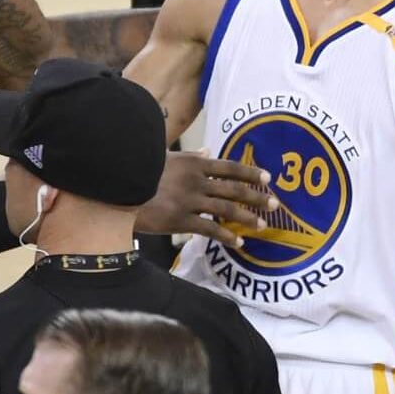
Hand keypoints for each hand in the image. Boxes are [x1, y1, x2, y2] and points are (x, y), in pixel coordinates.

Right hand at [135, 151, 276, 246]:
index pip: (229, 167)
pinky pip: (210, 230)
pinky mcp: (181, 220)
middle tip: (275, 204)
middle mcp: (196, 180)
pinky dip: (227, 236)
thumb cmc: (139, 169)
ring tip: (262, 225)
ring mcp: (189, 201)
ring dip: (248, 218)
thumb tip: (208, 150)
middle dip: (257, 197)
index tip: (267, 178)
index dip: (250, 173)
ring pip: (227, 210)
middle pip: (234, 189)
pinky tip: (239, 243)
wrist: (119, 186)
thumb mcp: (165, 156)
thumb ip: (189, 156)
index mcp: (193, 162)